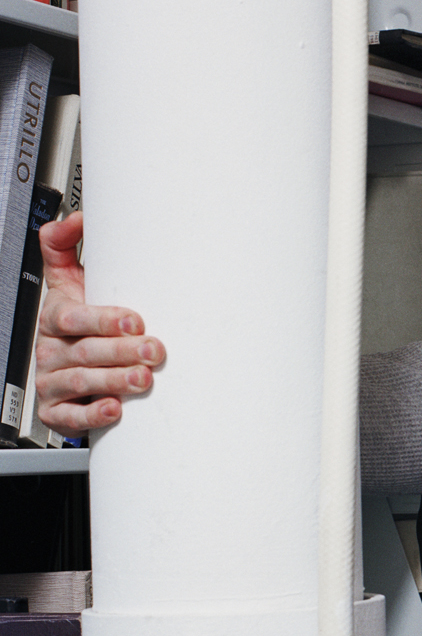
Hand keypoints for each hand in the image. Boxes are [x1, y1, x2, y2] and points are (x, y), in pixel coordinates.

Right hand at [33, 212, 165, 435]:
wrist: (66, 365)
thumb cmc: (78, 322)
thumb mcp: (69, 282)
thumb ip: (65, 247)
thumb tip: (77, 218)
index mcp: (57, 317)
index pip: (74, 317)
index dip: (104, 319)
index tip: (136, 321)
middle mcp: (52, 349)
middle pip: (84, 351)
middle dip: (122, 351)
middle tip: (155, 350)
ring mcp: (52, 381)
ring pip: (81, 382)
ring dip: (114, 381)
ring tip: (144, 379)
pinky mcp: (56, 410)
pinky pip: (70, 417)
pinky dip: (92, 415)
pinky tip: (114, 409)